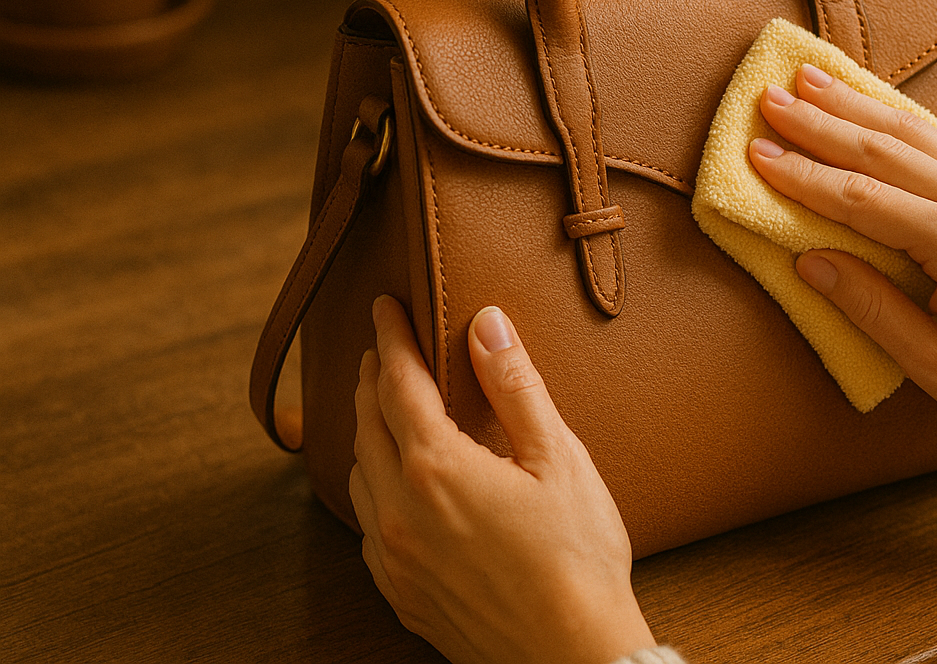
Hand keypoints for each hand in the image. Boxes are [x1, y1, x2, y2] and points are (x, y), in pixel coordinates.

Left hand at [350, 295, 654, 663]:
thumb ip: (515, 387)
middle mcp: (400, 511)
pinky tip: (393, 487)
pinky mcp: (402, 595)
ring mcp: (395, 559)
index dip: (390, 339)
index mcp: (437, 468)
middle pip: (367, 425)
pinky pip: (367, 527)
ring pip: (359, 477)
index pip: (397, 383)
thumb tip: (485, 323)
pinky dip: (372, 489)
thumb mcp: (559, 459)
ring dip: (367, 433)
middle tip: (380, 349)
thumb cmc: (578, 559)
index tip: (384, 307)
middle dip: (370, 380)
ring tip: (384, 409)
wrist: (572, 656)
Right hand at [750, 64, 936, 499]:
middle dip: (820, 123)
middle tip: (769, 98)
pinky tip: (867, 101)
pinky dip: (895, 118)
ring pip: (911, 134)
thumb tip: (808, 262)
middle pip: (882, 150)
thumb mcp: (936, 365)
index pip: (860, 198)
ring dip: (855, 104)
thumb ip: (871, 309)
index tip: (755, 152)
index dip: (803, 176)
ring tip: (808, 78)